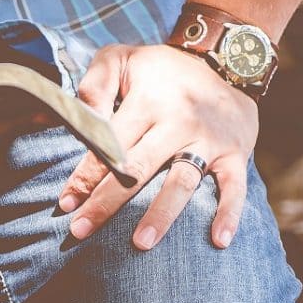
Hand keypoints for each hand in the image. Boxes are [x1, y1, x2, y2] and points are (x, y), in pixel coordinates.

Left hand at [60, 44, 258, 249]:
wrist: (227, 59)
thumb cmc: (162, 70)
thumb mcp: (123, 59)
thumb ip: (96, 85)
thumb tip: (80, 119)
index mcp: (148, 102)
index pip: (111, 143)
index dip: (86, 175)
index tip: (66, 203)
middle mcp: (179, 122)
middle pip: (139, 169)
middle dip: (108, 202)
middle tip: (80, 231)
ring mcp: (209, 141)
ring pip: (182, 182)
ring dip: (162, 214)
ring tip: (142, 243)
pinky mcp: (235, 154)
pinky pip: (234, 187)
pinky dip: (229, 214)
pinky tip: (219, 241)